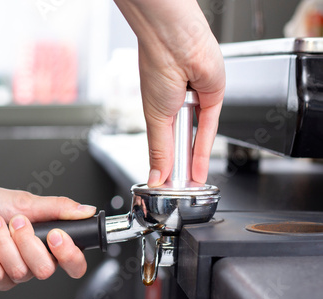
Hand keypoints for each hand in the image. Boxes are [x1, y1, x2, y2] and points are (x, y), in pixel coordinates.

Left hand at [0, 177, 95, 290]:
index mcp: (48, 244)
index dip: (69, 255)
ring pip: (18, 271)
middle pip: (45, 270)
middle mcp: (33, 261)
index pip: (74, 264)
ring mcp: (13, 273)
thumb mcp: (27, 201)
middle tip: (15, 221)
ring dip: (2, 242)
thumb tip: (86, 210)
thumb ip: (59, 208)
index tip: (55, 236)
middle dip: (26, 241)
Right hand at [115, 0, 225, 185]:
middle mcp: (178, 107)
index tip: (163, 183)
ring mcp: (196, 103)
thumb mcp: (154, 118)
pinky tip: (199, 169)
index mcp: (158, 108)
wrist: (175, 43)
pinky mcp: (213, 98)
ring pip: (195, 138)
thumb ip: (157, 149)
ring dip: (192, 161)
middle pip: (180, 143)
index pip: (163, 142)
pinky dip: (204, 150)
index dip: (164, 163)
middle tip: (176, 187)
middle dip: (179, 165)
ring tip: (188, 182)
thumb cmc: (157, 67)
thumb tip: (153, 175)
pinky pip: (209, 128)